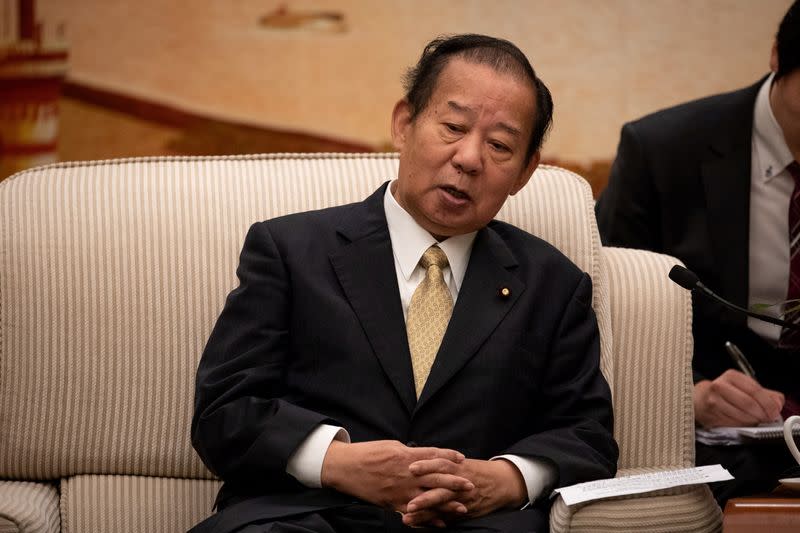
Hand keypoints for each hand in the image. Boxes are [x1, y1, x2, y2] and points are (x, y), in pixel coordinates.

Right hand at [320, 440, 472, 515]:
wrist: (346, 467)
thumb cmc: (367, 453)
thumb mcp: (390, 446)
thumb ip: (408, 452)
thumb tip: (422, 455)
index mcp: (406, 456)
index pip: (432, 455)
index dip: (448, 456)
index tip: (461, 458)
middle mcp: (406, 474)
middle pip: (436, 478)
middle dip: (455, 482)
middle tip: (471, 485)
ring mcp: (400, 490)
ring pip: (428, 498)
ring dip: (447, 504)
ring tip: (462, 507)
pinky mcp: (393, 503)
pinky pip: (414, 512)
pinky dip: (428, 519)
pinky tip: (440, 523)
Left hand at [401, 458, 526, 527]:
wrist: (502, 482)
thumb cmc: (476, 470)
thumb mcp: (461, 462)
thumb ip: (441, 462)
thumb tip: (414, 460)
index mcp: (458, 467)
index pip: (441, 464)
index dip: (426, 465)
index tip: (410, 467)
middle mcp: (459, 483)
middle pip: (441, 489)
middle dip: (424, 497)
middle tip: (408, 502)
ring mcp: (462, 498)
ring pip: (442, 506)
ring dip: (425, 513)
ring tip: (408, 518)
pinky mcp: (465, 510)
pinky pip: (448, 517)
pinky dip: (434, 521)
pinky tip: (420, 525)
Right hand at [694, 369, 783, 427]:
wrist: (700, 398)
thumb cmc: (725, 392)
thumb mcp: (744, 386)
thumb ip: (764, 393)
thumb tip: (777, 403)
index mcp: (731, 376)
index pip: (754, 390)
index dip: (768, 403)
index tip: (775, 411)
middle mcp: (719, 386)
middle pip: (748, 403)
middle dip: (762, 413)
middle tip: (768, 418)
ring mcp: (713, 401)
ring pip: (741, 415)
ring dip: (754, 421)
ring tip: (757, 420)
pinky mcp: (710, 415)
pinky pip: (733, 424)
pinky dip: (742, 426)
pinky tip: (744, 423)